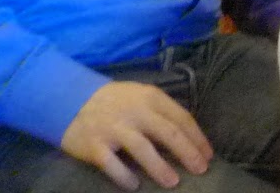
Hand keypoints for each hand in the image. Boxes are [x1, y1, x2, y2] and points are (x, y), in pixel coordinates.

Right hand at [61, 82, 212, 190]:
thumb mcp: (142, 96)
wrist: (71, 101)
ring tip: (173, 182)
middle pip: (168, 133)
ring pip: (143, 149)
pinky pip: (112, 164)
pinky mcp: (95, 145)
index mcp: (151, 98)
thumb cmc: (115, 101)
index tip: (208, 155)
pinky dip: (124, 176)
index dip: (197, 138)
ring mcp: (114, 128)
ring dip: (160, 167)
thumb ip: (162, 111)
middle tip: (201, 170)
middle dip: (188, 152)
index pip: (182, 118)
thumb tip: (189, 135)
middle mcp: (136, 112)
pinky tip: (134, 186)